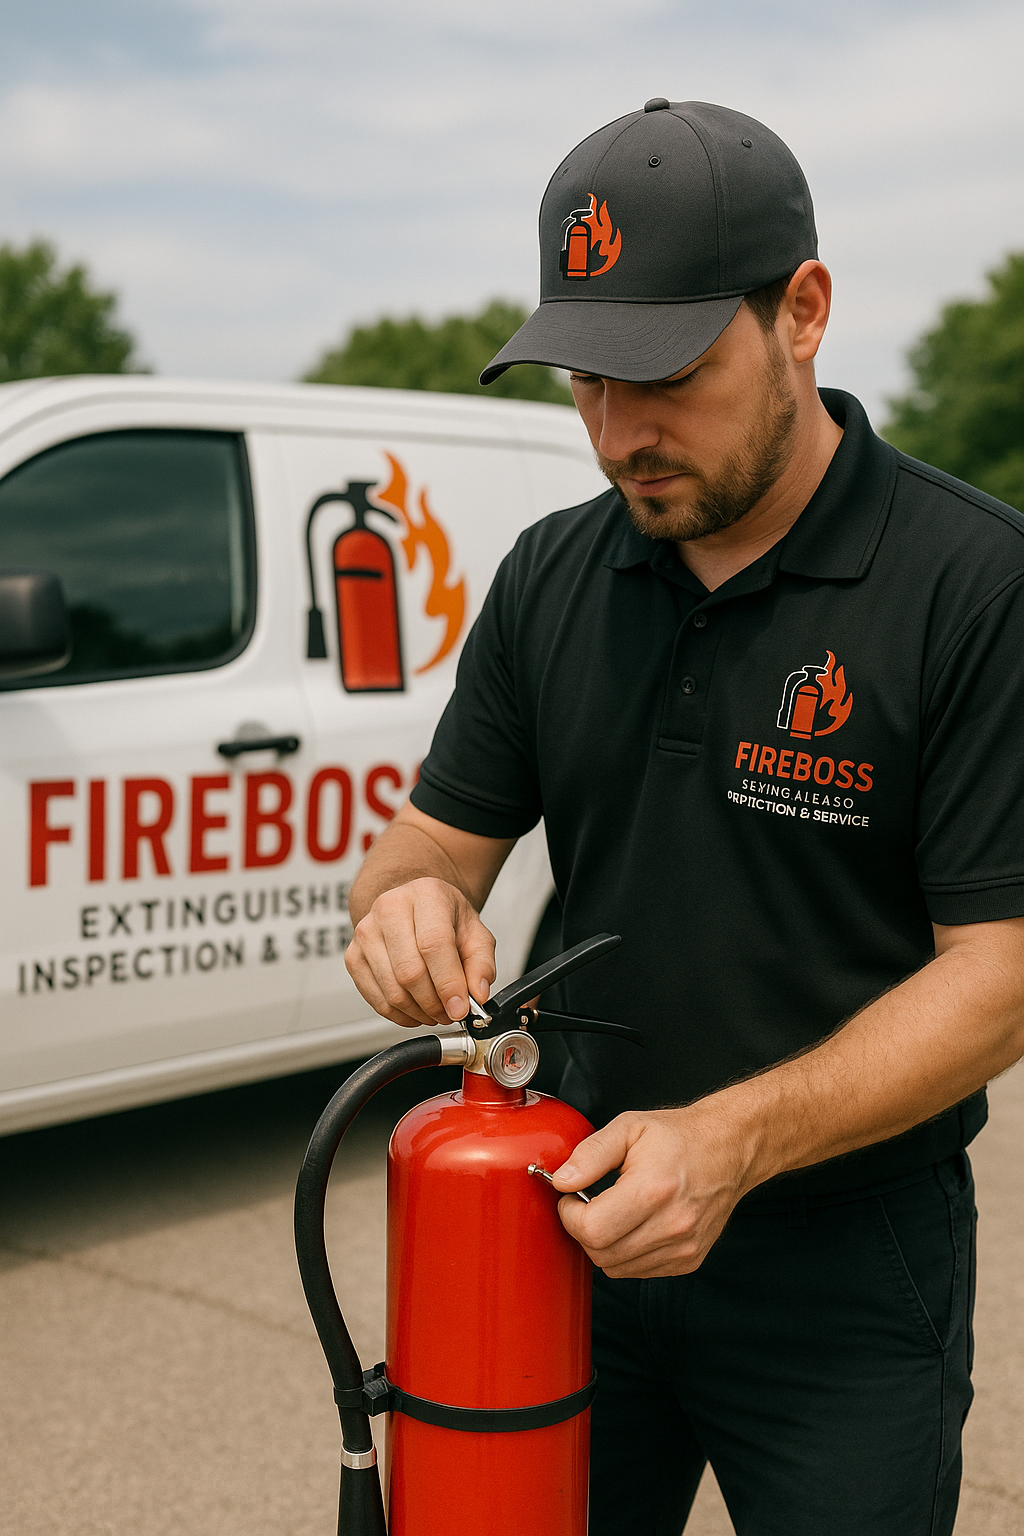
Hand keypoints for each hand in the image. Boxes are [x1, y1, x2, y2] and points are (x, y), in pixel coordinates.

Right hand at [345, 876, 496, 1028]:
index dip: (448, 982)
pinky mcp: (353, 956)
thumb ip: (482, 963)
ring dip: (419, 1012)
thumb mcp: (476, 932)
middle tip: (451, 1012)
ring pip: (392, 991)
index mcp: (426, 894)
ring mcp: (366, 932)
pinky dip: (401, 1015)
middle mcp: (390, 908)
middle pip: (409, 971)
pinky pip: (377, 1000)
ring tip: (436, 1010)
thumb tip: (477, 994)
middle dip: (434, 1003)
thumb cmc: (444, 918)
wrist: (415, 907)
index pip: (433, 943)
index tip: (460, 1008)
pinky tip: (417, 1009)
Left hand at [552, 1100, 756, 1278]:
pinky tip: (634, 1224)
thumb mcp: (629, 1127)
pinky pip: (639, 1270)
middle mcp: (673, 1224)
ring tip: (613, 1212)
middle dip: (583, 1231)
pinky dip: (626, 1253)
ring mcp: (684, 1246)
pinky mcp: (689, 1259)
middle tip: (587, 1204)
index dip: (570, 1215)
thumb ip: (590, 1154)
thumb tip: (561, 1180)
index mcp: (654, 1189)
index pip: (593, 1230)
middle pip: (602, 1254)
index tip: (572, 1197)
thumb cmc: (679, 1136)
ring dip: (604, 1244)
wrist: (729, 1149)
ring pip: (617, 1268)